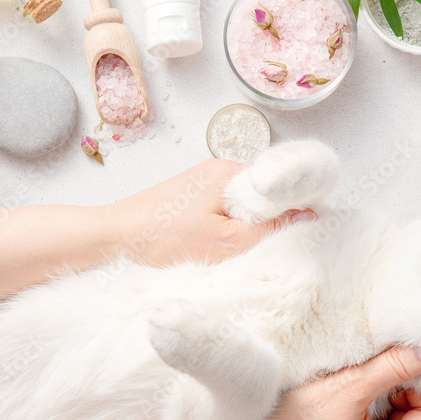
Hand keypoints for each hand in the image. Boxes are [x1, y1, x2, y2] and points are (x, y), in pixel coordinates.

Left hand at [106, 158, 315, 265]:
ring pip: (241, 206)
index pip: (280, 184)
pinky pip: (222, 212)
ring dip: (244, 228)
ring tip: (232, 249)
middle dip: (268, 220)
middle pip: (262, 195)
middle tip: (264, 247)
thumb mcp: (227, 241)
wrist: (113, 239)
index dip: (296, 206)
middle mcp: (217, 170)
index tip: (307, 228)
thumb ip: (270, 228)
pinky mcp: (189, 198)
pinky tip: (214, 247)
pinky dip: (225, 230)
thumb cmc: (162, 239)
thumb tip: (306, 216)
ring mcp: (201, 183)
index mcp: (229, 171)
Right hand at [240, 345, 420, 419]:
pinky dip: (368, 402)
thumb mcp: (349, 387)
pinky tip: (345, 394)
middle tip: (370, 373)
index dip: (417, 387)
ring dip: (382, 394)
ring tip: (353, 384)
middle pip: (418, 417)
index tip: (391, 367)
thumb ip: (394, 367)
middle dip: (400, 390)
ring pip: (397, 416)